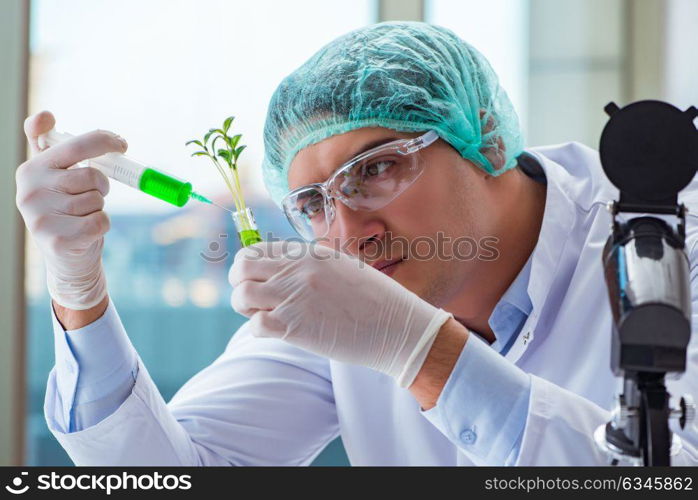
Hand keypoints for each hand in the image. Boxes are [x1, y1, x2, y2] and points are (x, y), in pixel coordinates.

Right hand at [15, 111, 126, 309]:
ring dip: (98, 207)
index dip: (102, 140)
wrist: (66, 258)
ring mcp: (40, 217)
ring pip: (96, 200)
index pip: (74, 145)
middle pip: (91, 175)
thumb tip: (44, 115)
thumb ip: (51, 146)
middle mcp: (29, 191)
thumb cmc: (66, 210)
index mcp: (31, 169)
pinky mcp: (57, 240)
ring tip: (82, 216)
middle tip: (94, 194)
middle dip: (102, 185)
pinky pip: (100, 220)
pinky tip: (86, 232)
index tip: (122, 144)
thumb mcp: (54, 177)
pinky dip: (102, 225)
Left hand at [229, 241, 451, 386]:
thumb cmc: (374, 301)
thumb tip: (282, 272)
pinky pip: (255, 324)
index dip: (248, 267)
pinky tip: (276, 331)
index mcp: (308, 254)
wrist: (397, 327)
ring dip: (245, 308)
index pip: (255, 249)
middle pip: (241, 268)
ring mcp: (295, 296)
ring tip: (264, 315)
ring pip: (242, 295)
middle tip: (254, 300)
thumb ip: (310, 266)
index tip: (256, 281)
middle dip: (240, 284)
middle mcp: (298, 270)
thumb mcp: (342, 268)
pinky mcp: (295, 325)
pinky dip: (258, 329)